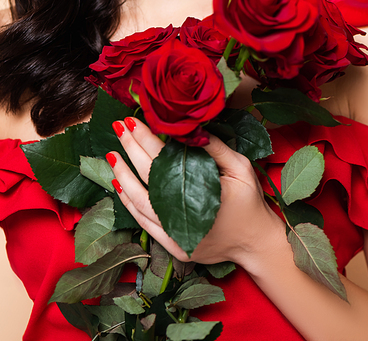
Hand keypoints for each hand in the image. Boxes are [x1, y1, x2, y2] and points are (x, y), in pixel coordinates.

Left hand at [107, 117, 285, 268]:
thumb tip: (191, 128)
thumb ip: (216, 148)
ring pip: (140, 203)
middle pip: (149, 177)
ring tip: (111, 155)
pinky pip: (143, 223)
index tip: (132, 121)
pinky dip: (129, 203)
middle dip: (130, 149)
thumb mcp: (241, 167)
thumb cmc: (249, 201)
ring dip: (123, 176)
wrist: (256, 243)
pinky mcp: (172, 246)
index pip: (166, 159)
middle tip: (118, 127)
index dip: (147, 139)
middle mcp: (185, 214)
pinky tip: (119, 186)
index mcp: (202, 191)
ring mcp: (176, 234)